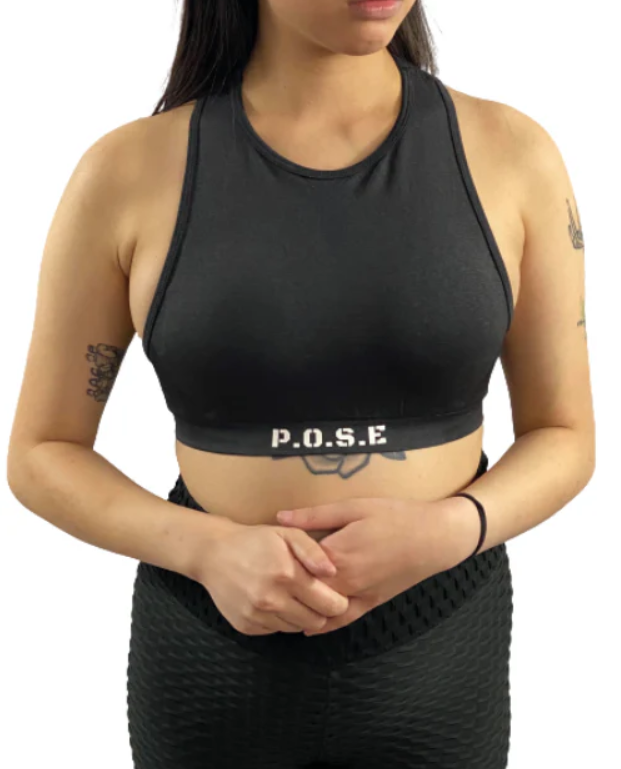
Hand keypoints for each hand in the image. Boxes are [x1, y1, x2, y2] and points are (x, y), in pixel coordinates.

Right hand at [197, 520, 349, 635]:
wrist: (213, 553)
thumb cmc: (255, 540)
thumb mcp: (287, 534)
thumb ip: (313, 552)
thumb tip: (333, 573)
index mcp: (287, 574)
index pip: (329, 604)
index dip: (338, 602)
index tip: (337, 595)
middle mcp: (272, 599)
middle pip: (316, 622)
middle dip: (322, 612)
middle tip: (317, 598)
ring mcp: (257, 615)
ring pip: (297, 629)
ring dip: (301, 616)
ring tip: (294, 597)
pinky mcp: (246, 626)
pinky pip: (275, 630)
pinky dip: (280, 620)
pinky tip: (274, 602)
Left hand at [276, 496, 472, 634]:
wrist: (435, 538)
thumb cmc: (395, 516)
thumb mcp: (353, 507)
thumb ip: (314, 515)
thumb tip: (279, 518)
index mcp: (337, 554)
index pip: (294, 564)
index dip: (275, 560)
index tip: (258, 556)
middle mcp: (345, 581)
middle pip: (303, 590)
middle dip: (283, 586)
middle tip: (261, 580)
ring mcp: (359, 596)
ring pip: (320, 610)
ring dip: (299, 607)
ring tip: (278, 601)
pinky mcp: (371, 604)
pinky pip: (343, 620)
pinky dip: (323, 625)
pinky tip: (307, 626)